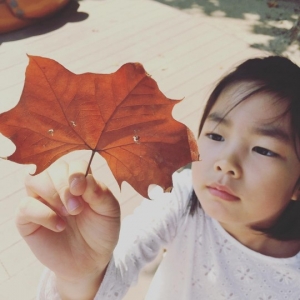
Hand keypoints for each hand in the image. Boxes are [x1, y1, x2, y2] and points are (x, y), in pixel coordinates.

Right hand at [15, 160, 119, 298]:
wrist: (90, 259)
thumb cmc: (100, 230)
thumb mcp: (109, 210)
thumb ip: (99, 192)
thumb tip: (82, 179)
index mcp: (79, 180)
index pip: (74, 164)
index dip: (77, 173)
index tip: (82, 190)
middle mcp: (58, 185)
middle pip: (54, 169)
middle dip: (65, 187)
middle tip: (76, 209)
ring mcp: (41, 199)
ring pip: (34, 180)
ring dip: (53, 195)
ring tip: (68, 214)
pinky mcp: (28, 218)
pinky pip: (25, 206)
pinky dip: (42, 214)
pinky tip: (59, 226)